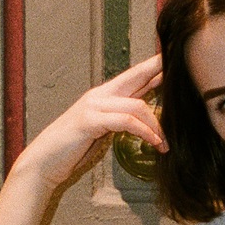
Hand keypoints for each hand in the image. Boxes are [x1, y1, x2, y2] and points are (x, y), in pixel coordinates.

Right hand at [12, 55, 165, 190]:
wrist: (44, 162)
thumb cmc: (73, 149)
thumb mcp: (102, 131)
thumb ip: (121, 121)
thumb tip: (144, 120)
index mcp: (103, 96)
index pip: (134, 78)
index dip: (153, 68)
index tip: (173, 61)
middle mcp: (99, 95)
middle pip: (135, 76)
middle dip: (157, 69)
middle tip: (180, 64)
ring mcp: (93, 106)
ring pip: (136, 105)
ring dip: (156, 124)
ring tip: (165, 142)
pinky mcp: (90, 120)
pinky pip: (125, 121)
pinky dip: (143, 131)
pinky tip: (153, 142)